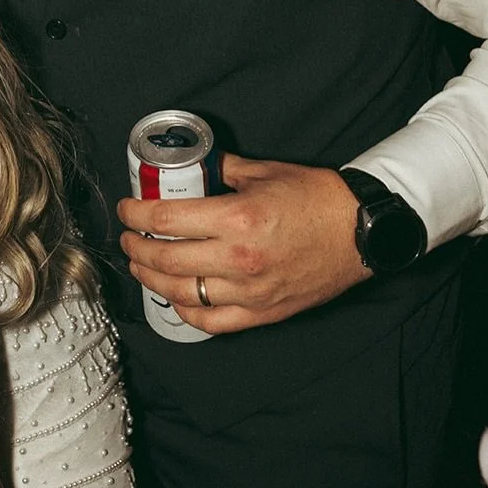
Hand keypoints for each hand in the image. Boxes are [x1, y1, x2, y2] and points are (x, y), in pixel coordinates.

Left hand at [116, 154, 371, 333]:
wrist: (362, 231)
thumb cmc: (317, 198)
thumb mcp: (264, 172)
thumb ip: (223, 169)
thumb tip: (194, 166)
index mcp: (237, 219)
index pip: (166, 220)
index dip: (136, 214)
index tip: (126, 209)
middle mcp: (239, 258)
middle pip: (165, 258)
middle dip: (135, 246)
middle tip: (127, 235)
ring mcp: (251, 291)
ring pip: (182, 292)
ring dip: (152, 278)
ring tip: (140, 264)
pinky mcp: (264, 312)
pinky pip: (213, 321)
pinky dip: (186, 310)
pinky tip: (175, 296)